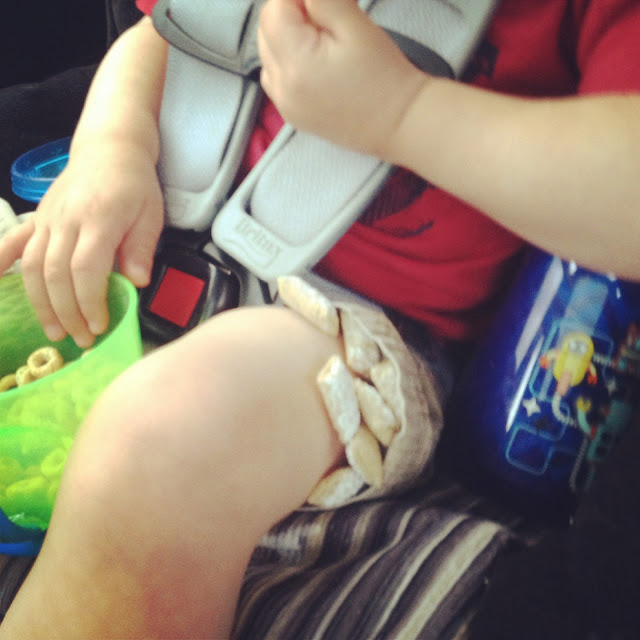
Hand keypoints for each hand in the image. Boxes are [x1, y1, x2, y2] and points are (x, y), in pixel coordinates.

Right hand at [0, 140, 163, 346]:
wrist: (109, 149)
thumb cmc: (135, 185)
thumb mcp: (151, 215)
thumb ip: (141, 249)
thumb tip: (136, 283)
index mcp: (98, 219)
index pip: (85, 269)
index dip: (89, 303)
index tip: (99, 326)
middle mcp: (66, 220)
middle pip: (55, 273)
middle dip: (67, 312)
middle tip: (81, 339)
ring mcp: (47, 219)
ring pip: (32, 265)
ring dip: (40, 303)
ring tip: (54, 331)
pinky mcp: (37, 218)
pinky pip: (13, 242)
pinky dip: (0, 264)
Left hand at [257, 0, 425, 158]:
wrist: (398, 124)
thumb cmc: (383, 75)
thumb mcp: (354, 25)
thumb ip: (322, 0)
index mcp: (296, 64)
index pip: (273, 10)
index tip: (326, 5)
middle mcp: (282, 88)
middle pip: (266, 31)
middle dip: (290, 15)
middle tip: (328, 21)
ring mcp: (285, 105)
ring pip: (268, 54)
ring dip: (287, 37)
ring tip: (323, 43)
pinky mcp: (292, 115)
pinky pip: (275, 78)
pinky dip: (287, 62)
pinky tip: (315, 63)